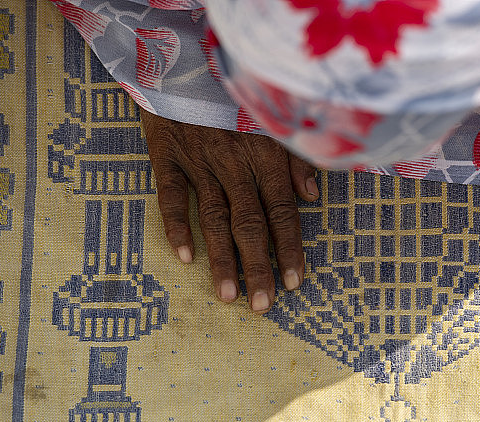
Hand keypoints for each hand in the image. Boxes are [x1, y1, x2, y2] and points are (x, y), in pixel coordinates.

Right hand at [139, 109, 317, 312]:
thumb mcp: (271, 119)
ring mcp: (198, 160)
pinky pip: (170, 194)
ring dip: (221, 258)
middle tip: (262, 305)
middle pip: (250, 223)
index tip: (296, 282)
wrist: (185, 58)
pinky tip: (184, 256)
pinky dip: (176, 225)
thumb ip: (294, 157)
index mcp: (265, 155)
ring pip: (213, 217)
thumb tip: (313, 196)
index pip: (283, 211)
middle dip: (259, 266)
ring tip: (229, 295)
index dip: (291, 248)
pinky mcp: (166, 154)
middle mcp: (234, 162)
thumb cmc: (234, 94)